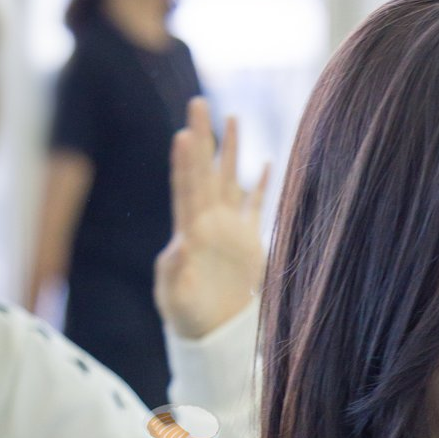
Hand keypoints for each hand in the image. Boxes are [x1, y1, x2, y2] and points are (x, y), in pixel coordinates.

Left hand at [153, 97, 268, 339]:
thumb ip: (173, 272)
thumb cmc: (188, 318)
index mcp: (189, 232)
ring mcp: (228, 229)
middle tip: (198, 103)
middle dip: (204, 138)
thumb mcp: (174, 299)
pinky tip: (265, 163)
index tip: (185, 134)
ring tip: (232, 118)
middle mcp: (207, 223)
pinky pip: (254, 207)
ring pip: (229, 181)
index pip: (187, 189)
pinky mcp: (248, 243)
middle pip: (205, 172)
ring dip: (230, 151)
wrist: (211, 333)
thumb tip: (180, 243)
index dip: (186, 163)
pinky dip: (260, 185)